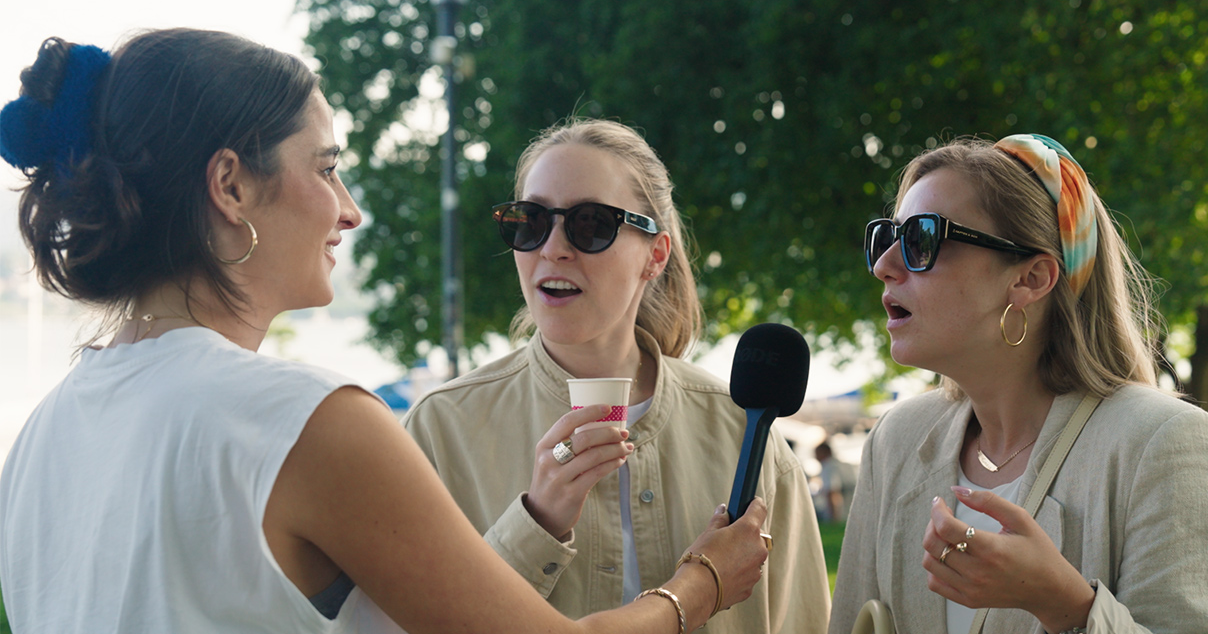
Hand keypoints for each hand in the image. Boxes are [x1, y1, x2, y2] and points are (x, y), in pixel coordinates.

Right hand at [524, 404, 632, 539]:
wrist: (541, 517)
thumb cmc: (552, 482)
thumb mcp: (550, 460)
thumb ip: (568, 444)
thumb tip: (602, 427)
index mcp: (544, 446)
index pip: (567, 421)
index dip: (589, 412)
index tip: (608, 408)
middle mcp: (549, 460)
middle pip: (585, 438)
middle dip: (609, 433)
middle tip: (624, 433)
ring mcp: (559, 478)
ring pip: (594, 456)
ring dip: (615, 449)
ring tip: (626, 447)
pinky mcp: (571, 493)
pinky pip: (597, 473)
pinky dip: (612, 464)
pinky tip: (620, 460)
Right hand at [676, 498, 769, 614]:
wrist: (697, 590)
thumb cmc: (700, 559)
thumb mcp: (708, 533)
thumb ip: (720, 520)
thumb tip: (723, 511)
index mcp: (748, 530)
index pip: (759, 509)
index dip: (754, 505)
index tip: (751, 504)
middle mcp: (757, 549)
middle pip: (756, 536)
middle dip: (744, 536)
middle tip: (727, 538)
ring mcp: (756, 570)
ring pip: (753, 557)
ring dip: (743, 555)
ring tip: (722, 559)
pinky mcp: (750, 586)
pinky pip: (747, 574)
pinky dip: (739, 572)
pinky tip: (723, 573)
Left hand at [922, 487, 1094, 632]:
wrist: (1050, 589)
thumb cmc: (1038, 552)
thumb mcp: (1020, 519)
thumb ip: (988, 501)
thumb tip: (957, 491)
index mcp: (991, 549)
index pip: (946, 527)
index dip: (937, 510)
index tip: (939, 502)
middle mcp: (978, 572)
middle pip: (932, 544)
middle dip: (932, 523)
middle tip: (943, 517)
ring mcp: (972, 588)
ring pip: (929, 563)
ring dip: (932, 545)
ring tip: (947, 537)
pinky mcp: (969, 600)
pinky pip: (936, 583)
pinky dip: (935, 567)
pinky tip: (949, 557)